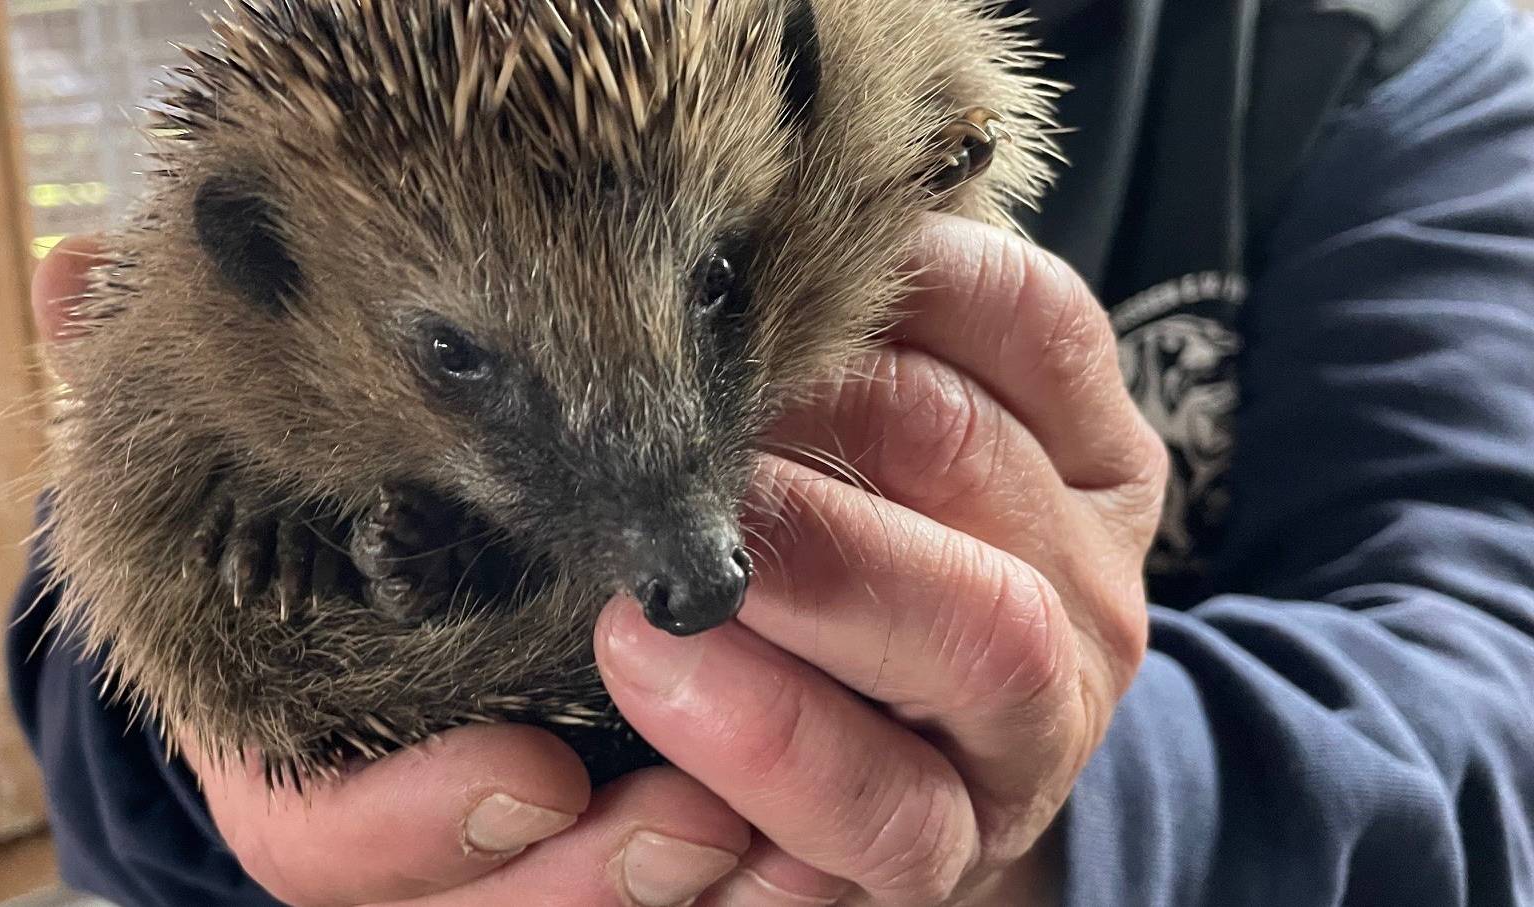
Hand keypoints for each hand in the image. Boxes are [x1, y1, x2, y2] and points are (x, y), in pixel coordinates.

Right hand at [31, 237, 760, 906]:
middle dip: (582, 882)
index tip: (529, 776)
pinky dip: (743, 893)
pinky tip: (813, 843)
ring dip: (674, 885)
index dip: (412, 828)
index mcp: (285, 744)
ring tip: (778, 816)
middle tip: (701, 816)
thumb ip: (177, 388)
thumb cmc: (312, 509)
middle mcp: (391, 826)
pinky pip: (656, 903)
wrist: (372, 570)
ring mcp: (489, 861)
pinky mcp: (588, 850)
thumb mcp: (245, 454)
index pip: (318, 842)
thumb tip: (70, 275)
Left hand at [594, 213, 1164, 905]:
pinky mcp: (954, 842)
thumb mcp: (894, 446)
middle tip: (662, 392)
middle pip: (964, 446)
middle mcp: (1086, 573)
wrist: (919, 782)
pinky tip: (650, 667)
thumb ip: (858, 352)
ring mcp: (1043, 718)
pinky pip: (880, 802)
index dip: (892, 272)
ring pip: (970, 624)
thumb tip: (743, 230)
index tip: (756, 256)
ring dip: (804, 567)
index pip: (1025, 311)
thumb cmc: (875, 576)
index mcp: (1083, 451)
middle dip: (803, 411)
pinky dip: (765, 736)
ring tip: (656, 540)